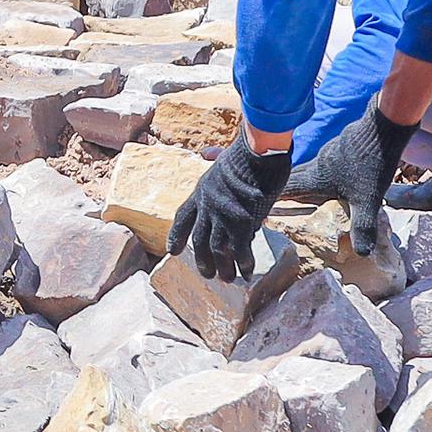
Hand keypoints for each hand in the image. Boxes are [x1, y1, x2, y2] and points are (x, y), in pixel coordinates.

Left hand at [174, 138, 293, 282]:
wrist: (259, 153)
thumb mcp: (221, 157)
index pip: (183, 217)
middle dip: (202, 260)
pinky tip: (247, 273)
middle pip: (198, 240)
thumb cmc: (247, 153)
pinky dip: (244, 263)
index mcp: (201, 191)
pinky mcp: (241, 223)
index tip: (172, 251)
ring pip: (217, 250)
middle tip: (208, 275)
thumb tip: (208, 153)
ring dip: (224, 267)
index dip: (176, 235)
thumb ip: (214, 160)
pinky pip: (240, 250)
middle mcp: (207, 206)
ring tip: (228, 279)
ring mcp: (222, 216)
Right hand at [285, 109, 419, 270]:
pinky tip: (335, 175)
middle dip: (287, 188)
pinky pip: (326, 161)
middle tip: (277, 198)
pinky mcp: (343, 145)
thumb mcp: (367, 200)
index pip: (288, 189)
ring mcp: (330, 152)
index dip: (274, 197)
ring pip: (311, 168)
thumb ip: (363, 226)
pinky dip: (324, 170)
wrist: (384, 127)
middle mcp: (318, 164)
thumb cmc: (370, 164)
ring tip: (305, 190)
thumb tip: (362, 253)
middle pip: (295, 177)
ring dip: (305, 178)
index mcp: (317, 178)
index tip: (261, 203)